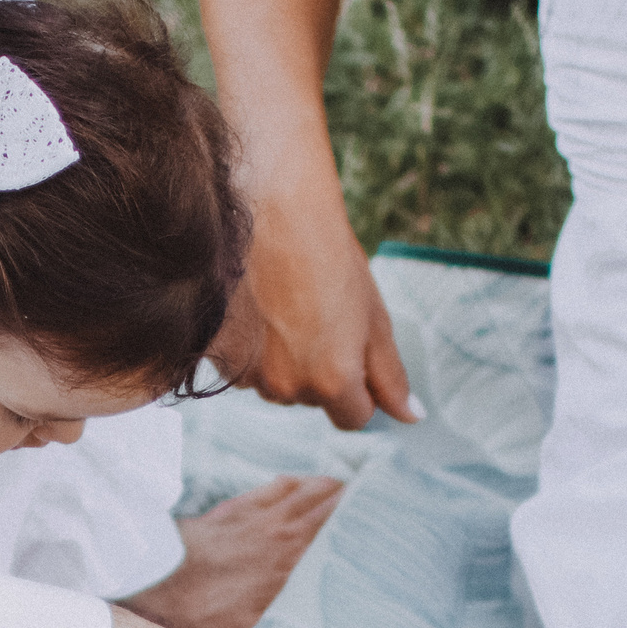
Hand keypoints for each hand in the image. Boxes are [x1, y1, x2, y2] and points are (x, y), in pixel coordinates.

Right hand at [216, 177, 420, 430]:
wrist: (269, 209)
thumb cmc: (328, 255)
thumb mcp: (373, 316)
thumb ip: (390, 374)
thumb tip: (412, 418)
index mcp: (332, 380)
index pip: (353, 418)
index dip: (358, 387)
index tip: (351, 350)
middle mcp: (287, 386)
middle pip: (311, 398)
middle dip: (318, 369)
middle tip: (316, 313)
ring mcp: (247, 374)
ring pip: (275, 384)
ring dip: (282, 359)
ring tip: (284, 305)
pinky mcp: (215, 356)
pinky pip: (242, 368)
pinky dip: (250, 347)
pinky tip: (256, 307)